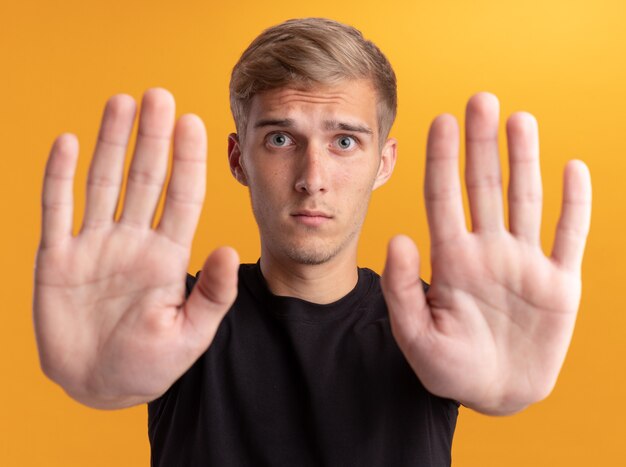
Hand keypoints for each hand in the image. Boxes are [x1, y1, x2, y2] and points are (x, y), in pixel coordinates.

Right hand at [33, 89, 238, 408]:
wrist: (100, 385)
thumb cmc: (151, 364)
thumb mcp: (191, 334)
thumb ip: (213, 295)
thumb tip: (231, 250)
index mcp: (168, 256)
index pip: (182, 197)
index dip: (188, 160)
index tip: (194, 122)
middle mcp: (133, 241)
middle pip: (145, 178)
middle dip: (152, 138)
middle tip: (158, 95)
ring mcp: (94, 246)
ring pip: (102, 183)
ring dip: (110, 143)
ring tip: (121, 102)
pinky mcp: (58, 259)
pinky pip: (57, 210)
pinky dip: (59, 177)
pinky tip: (68, 143)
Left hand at [381, 93, 591, 414]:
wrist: (493, 394)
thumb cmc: (448, 368)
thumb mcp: (414, 335)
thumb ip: (400, 289)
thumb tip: (397, 238)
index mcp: (451, 261)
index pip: (443, 198)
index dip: (442, 160)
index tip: (440, 121)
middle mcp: (488, 252)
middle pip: (484, 187)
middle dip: (482, 145)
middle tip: (480, 100)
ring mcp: (525, 263)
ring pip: (526, 200)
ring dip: (525, 160)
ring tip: (519, 119)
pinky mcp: (560, 283)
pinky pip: (570, 236)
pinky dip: (574, 204)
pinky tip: (572, 169)